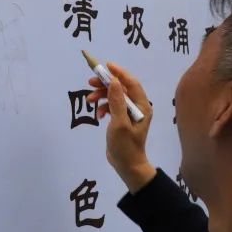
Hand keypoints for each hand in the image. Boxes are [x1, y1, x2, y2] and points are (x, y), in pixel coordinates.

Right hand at [86, 62, 155, 192]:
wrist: (127, 166)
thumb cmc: (126, 146)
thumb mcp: (119, 123)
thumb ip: (117, 101)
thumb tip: (113, 81)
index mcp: (142, 106)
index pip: (132, 83)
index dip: (119, 73)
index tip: (106, 66)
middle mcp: (138, 107)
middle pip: (121, 88)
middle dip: (105, 84)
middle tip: (90, 83)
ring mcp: (129, 113)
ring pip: (114, 96)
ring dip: (101, 96)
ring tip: (89, 101)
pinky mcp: (121, 119)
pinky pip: (111, 106)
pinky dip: (103, 107)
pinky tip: (98, 114)